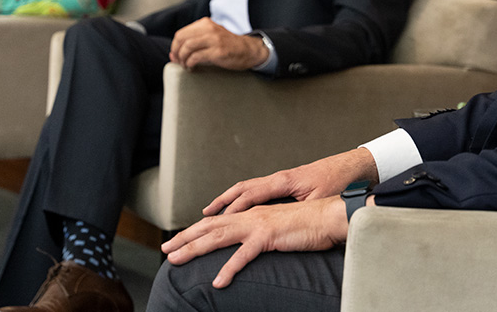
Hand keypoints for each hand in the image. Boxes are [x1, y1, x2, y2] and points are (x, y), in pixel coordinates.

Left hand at [162, 196, 349, 287]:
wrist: (330, 216)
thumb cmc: (310, 225)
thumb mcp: (280, 229)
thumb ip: (262, 236)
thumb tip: (249, 247)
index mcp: (254, 214)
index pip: (218, 221)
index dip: (196, 230)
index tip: (179, 240)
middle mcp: (252, 216)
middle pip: (211, 227)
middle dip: (185, 238)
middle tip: (166, 249)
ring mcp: (259, 225)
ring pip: (218, 237)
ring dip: (194, 249)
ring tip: (176, 260)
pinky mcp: (269, 236)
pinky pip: (244, 255)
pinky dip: (229, 269)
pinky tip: (218, 282)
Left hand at [169, 18, 267, 70]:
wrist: (248, 50)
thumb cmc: (228, 46)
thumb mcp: (210, 38)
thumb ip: (193, 43)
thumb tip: (172, 55)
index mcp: (206, 24)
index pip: (181, 33)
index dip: (175, 46)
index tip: (176, 56)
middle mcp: (209, 29)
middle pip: (182, 39)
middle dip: (176, 53)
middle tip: (178, 62)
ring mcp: (214, 39)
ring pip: (187, 47)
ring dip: (182, 59)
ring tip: (185, 66)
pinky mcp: (218, 51)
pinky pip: (196, 57)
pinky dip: (190, 64)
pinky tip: (192, 68)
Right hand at [204, 148, 377, 216]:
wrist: (352, 167)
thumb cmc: (339, 181)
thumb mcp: (320, 197)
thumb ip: (301, 207)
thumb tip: (287, 221)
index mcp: (285, 180)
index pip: (252, 193)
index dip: (233, 206)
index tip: (217, 218)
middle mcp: (280, 177)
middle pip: (243, 188)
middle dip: (222, 201)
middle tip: (204, 214)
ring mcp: (282, 179)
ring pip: (248, 187)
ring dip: (229, 199)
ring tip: (212, 211)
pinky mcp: (286, 183)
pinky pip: (258, 190)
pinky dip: (242, 198)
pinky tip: (238, 208)